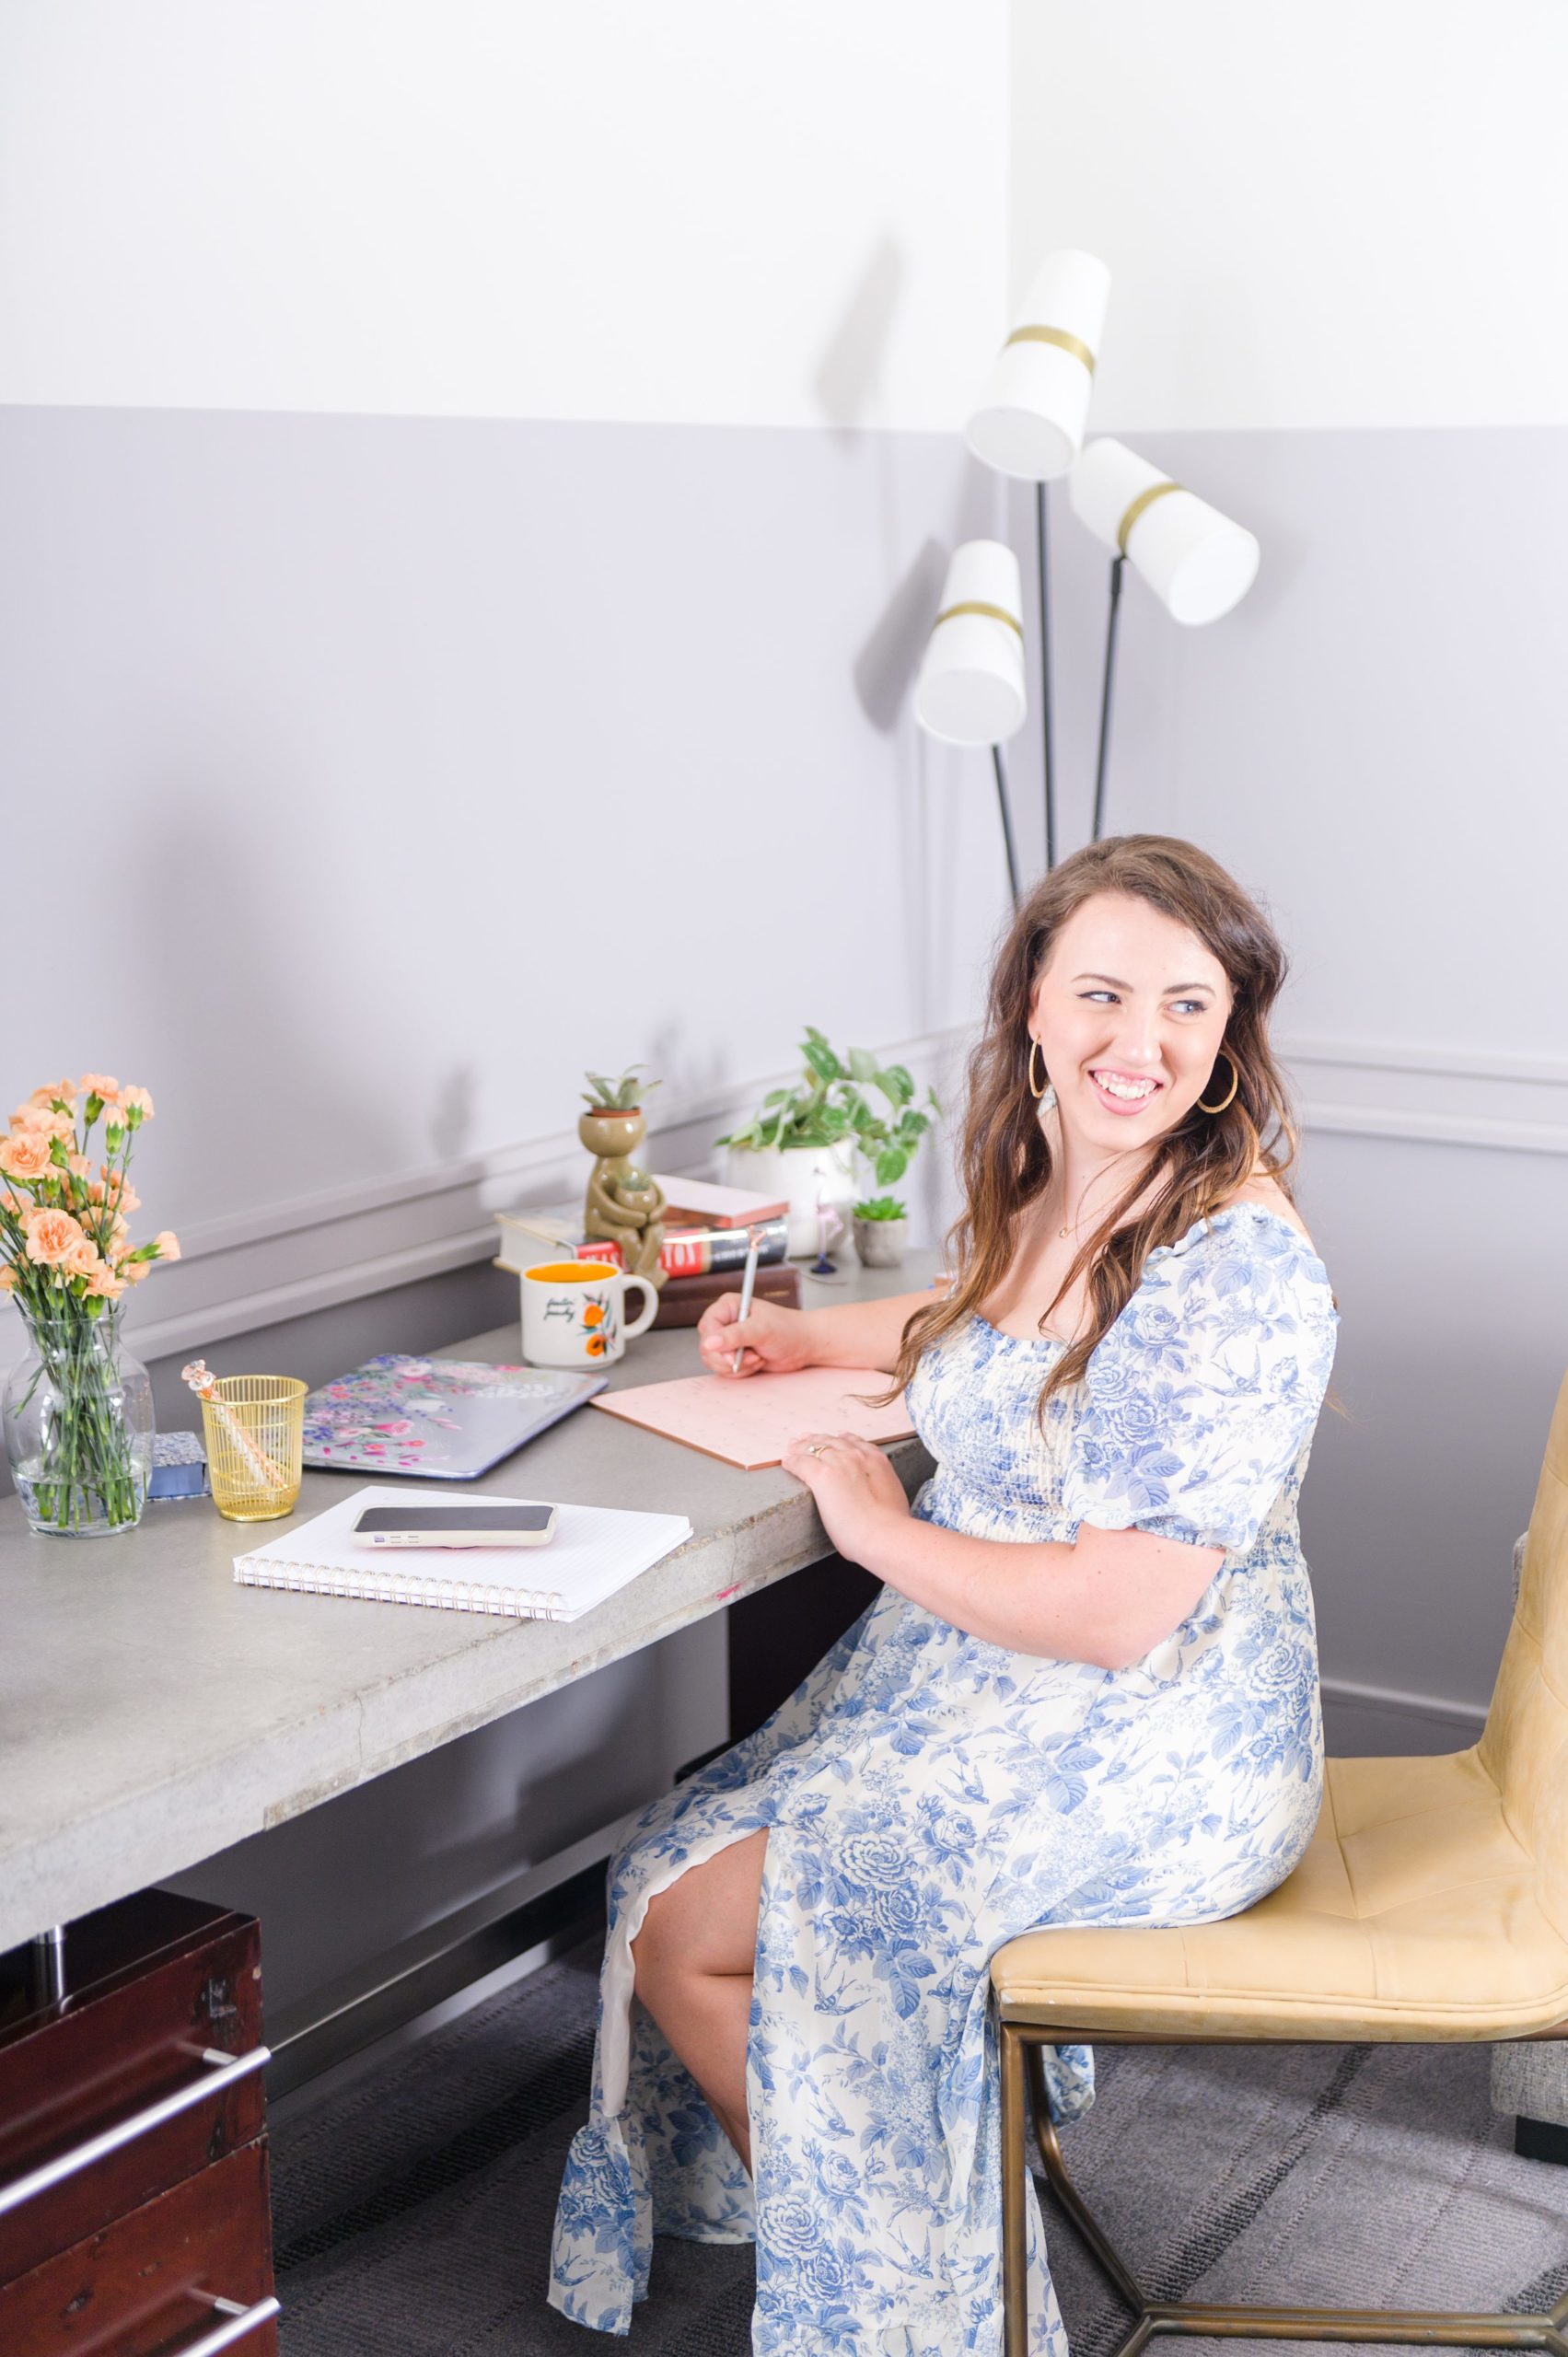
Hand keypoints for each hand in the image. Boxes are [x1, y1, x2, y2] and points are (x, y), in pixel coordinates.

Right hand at [697, 1293, 813, 1379]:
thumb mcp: (762, 1330)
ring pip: (713, 1360)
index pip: (708, 1325)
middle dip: (728, 1357)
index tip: (731, 1355)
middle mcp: (725, 1322)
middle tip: (751, 1356)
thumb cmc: (788, 1330)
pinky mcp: (733, 1355)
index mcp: (728, 1306)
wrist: (804, 1345)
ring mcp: (728, 1340)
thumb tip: (710, 1342)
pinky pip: (724, 1370)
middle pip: (707, 1346)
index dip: (716, 1343)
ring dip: (737, 1366)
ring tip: (757, 1356)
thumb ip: (735, 1335)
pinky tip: (757, 1361)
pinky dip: (741, 1371)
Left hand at [779, 1429, 910, 1572]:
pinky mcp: (822, 1475)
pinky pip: (801, 1463)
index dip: (842, 1440)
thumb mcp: (893, 1496)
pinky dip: (792, 1461)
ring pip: (815, 1448)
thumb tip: (876, 1497)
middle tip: (808, 1439)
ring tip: (793, 1448)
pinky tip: (786, 1462)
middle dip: (819, 1440)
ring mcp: (839, 1464)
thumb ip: (882, 1488)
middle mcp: (858, 1456)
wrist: (884, 1533)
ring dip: (802, 1447)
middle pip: (833, 1441)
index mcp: (877, 1461)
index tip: (836, 1439)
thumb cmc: (891, 1525)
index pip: (855, 1443)